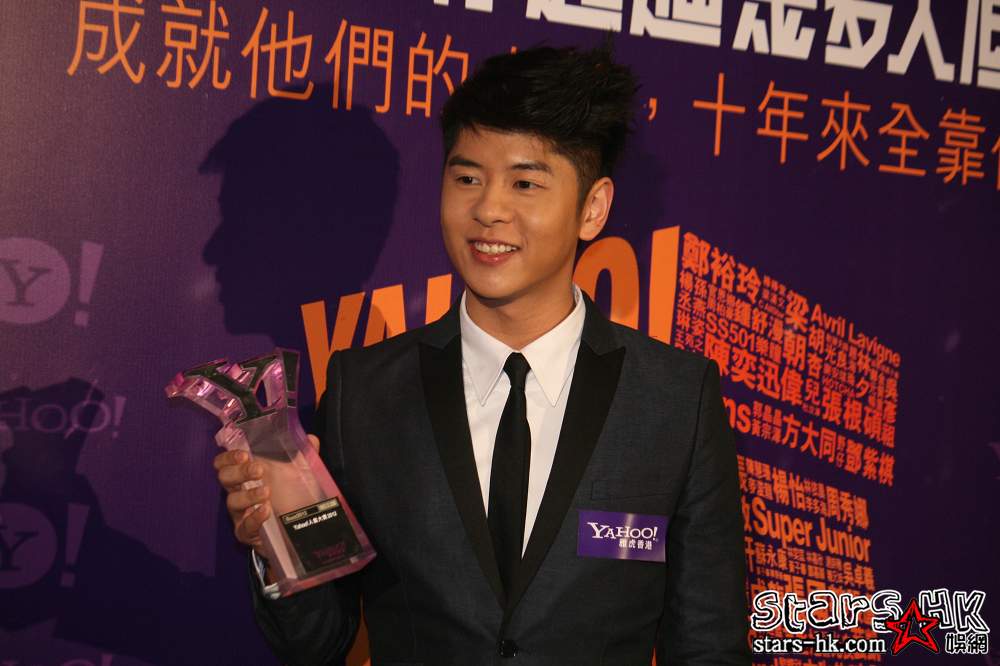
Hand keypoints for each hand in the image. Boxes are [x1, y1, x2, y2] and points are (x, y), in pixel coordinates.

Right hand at [213, 434, 320, 555]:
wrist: (296, 531)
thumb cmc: (291, 498)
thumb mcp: (299, 475)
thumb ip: (304, 456)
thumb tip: (311, 439)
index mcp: (247, 475)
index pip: (226, 462)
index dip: (229, 457)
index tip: (244, 454)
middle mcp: (239, 492)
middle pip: (225, 478)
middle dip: (239, 472)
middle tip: (258, 470)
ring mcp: (241, 513)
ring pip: (233, 501)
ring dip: (248, 494)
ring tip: (267, 492)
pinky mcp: (246, 532)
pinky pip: (245, 526)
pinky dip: (254, 517)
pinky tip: (266, 511)